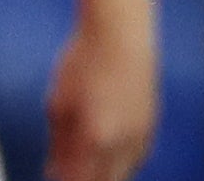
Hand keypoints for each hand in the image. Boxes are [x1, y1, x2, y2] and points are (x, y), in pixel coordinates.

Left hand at [45, 0, 158, 180]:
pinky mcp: (152, 129)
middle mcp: (124, 146)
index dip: (64, 180)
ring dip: (102, 173)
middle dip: (84, 179)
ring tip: (82, 156)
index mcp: (95, 139)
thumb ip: (58, 144)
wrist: (121, 37)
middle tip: (65, 168)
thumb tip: (53, 172)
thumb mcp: (58, 103)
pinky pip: (135, 159)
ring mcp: (142, 138)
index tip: (52, 175)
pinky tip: (104, 147)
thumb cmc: (82, 64)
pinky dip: (118, 161)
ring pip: (122, 174)